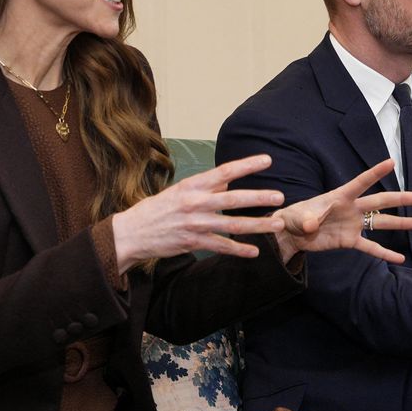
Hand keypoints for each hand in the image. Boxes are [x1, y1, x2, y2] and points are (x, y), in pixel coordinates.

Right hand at [111, 154, 288, 271]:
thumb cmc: (158, 209)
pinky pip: (221, 246)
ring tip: (277, 224)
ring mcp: (195, 224)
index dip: (247, 165)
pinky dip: (239, 249)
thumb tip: (229, 180)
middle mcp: (195, 202)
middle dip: (259, 198)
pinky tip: (254, 251)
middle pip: (233, 198)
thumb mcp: (180, 191)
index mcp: (193, 185)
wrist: (131, 233)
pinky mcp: (193, 242)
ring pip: (233, 225)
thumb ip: (206, 187)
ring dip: (258, 225)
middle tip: (280, 197)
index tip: (268, 160)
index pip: (225, 171)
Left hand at [272, 158, 411, 263]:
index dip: (375, 173)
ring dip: (401, 223)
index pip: (361, 182)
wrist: (292, 234)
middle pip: (380, 202)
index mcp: (340, 196)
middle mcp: (352, 209)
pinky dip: (384, 253)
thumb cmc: (294, 217)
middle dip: (400, 199)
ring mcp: (353, 225)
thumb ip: (308, 219)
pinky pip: (370, 247)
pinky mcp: (350, 241)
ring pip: (381, 223)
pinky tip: (399, 258)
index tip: (391, 162)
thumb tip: (312, 224)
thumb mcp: (299, 216)